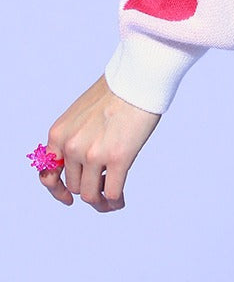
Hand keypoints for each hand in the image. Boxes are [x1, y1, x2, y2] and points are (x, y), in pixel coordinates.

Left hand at [39, 75, 160, 211]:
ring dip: (100, 201)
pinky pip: (111, 193)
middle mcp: (71, 146)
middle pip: (74, 185)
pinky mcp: (117, 158)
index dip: (56, 189)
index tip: (67, 197)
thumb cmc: (116, 91)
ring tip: (111, 199)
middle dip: (88, 189)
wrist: (138, 78)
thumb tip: (82, 165)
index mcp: (59, 134)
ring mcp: (93, 154)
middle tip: (103, 187)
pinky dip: (114, 202)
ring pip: (90, 194)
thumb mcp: (81, 113)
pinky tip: (120, 201)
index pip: (48, 173)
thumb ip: (76, 137)